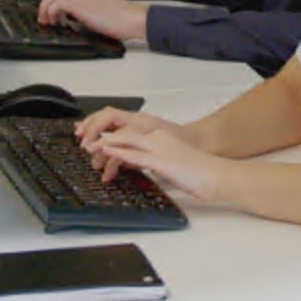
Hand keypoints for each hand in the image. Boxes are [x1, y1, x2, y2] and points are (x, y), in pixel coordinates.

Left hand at [37, 0, 148, 41]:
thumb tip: (75, 19)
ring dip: (45, 8)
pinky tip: (56, 22)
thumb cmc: (124, 20)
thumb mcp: (101, 12)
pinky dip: (51, 12)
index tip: (51, 14)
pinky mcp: (80, 3)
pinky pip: (56, 3)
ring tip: (48, 22)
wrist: (134, 19)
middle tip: (44, 18)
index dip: (53, 1)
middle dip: (45, 4)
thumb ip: (87, 11)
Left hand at [79, 115, 223, 198]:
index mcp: (158, 134)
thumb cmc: (197, 170)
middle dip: (99, 133)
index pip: (125, 125)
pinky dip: (118, 152)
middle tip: (83, 143)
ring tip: (88, 149)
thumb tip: (130, 163)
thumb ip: (148, 158)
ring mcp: (160, 147)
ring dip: (104, 143)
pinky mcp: (163, 161)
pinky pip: (136, 154)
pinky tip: (107, 153)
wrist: (217, 175)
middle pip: (121, 129)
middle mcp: (157, 136)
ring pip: (125, 138)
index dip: (105, 127)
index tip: (89, 134)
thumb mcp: (166, 160)